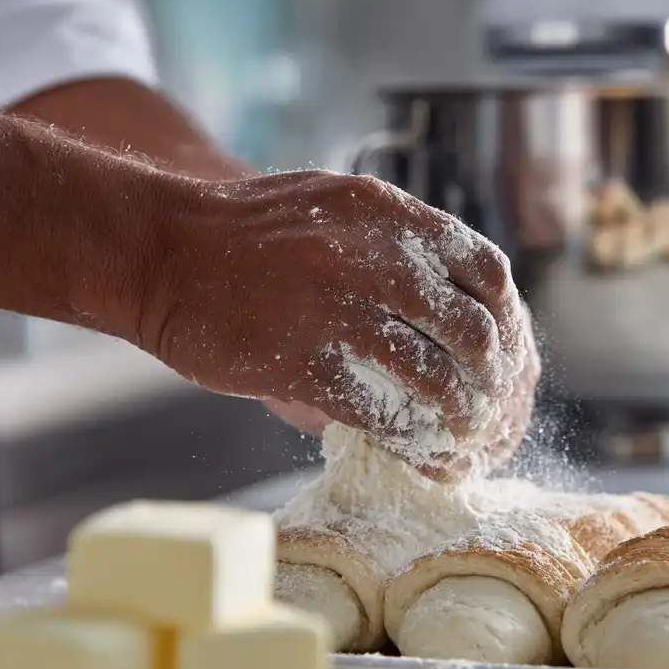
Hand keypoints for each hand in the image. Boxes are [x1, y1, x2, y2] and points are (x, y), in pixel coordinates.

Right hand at [137, 170, 532, 474]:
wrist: (162, 250)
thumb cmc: (251, 235)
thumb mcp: (337, 210)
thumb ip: (398, 247)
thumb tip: (461, 312)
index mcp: (390, 215)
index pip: (487, 272)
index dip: (507, 321)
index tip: (506, 355)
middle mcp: (374, 257)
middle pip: (472, 332)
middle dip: (492, 382)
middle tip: (491, 410)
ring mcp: (339, 311)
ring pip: (434, 379)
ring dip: (458, 419)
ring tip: (463, 440)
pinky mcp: (303, 364)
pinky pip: (381, 415)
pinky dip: (412, 444)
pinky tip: (421, 457)